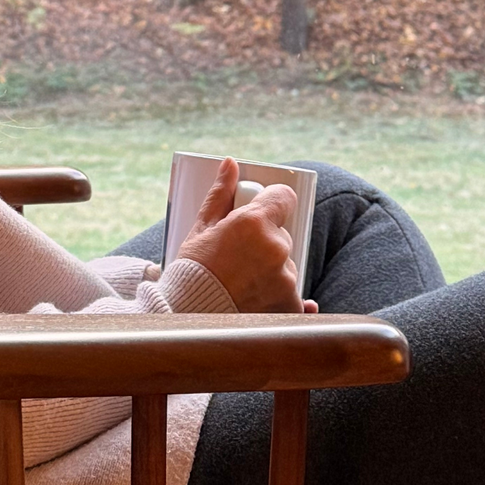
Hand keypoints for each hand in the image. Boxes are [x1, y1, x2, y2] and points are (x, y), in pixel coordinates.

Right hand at [177, 157, 316, 313]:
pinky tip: (260, 301)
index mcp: (254, 223)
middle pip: (282, 235)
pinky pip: (295, 296)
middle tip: (239, 257)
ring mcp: (285, 279)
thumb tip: (230, 165)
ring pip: (285, 266)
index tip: (262, 211)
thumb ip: (221, 194)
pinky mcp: (290, 305)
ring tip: (241, 284)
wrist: (189, 318)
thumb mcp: (201, 229)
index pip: (284, 197)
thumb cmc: (193, 271)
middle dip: (265, 243)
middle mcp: (275, 248)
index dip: (273, 203)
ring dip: (271, 271)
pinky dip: (281, 298)